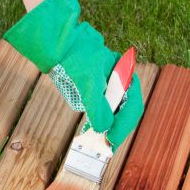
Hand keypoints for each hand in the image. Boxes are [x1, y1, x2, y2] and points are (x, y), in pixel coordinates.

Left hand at [3, 0, 143, 150]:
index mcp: (126, 76)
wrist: (57, 43)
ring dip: (111, 125)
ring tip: (101, 141)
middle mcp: (121, 80)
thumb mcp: (89, 85)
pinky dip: (101, 119)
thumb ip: (99, 108)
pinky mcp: (97, 86)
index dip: (124, 126)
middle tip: (107, 146)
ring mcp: (109, 83)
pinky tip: (94, 128)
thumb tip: (105, 129)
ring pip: (117, 110)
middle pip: (127, 110)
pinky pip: (105, 107)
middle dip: (118, 128)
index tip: (112, 141)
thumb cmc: (76, 59)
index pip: (133, 106)